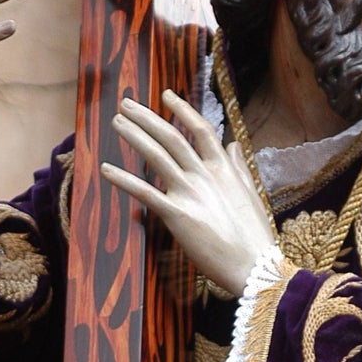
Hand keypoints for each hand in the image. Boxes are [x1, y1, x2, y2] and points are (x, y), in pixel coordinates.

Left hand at [101, 92, 276, 296]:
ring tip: (116, 122)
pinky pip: (145, 193)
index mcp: (225, 169)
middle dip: (147, 117)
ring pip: (158, 156)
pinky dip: (124, 179)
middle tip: (126, 103)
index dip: (182, 109)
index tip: (166, 95)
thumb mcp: (251, 194)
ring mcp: (191, 194)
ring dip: (134, 136)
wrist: (255, 266)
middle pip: (172, 137)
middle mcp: (206, 176)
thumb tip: (233, 144)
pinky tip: (106, 169)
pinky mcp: (177, 215)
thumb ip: (239, 166)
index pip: (201, 129)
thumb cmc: (255, 235)